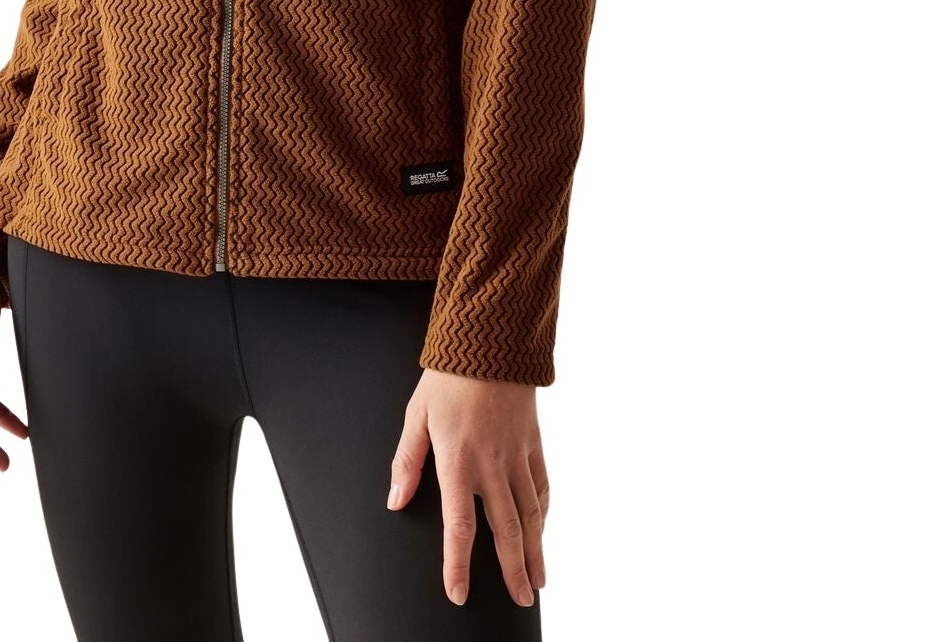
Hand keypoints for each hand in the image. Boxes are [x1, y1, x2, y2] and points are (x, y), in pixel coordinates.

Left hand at [387, 367, 547, 607]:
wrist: (490, 338)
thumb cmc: (447, 376)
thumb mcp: (417, 414)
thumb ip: (407, 461)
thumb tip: (396, 500)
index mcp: (457, 460)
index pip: (458, 526)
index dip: (457, 564)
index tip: (458, 593)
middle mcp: (491, 464)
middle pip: (505, 531)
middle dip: (512, 571)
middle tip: (521, 601)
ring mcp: (516, 454)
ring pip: (530, 514)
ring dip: (535, 551)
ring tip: (538, 581)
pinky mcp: (533, 441)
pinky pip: (541, 484)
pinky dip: (544, 512)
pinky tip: (542, 530)